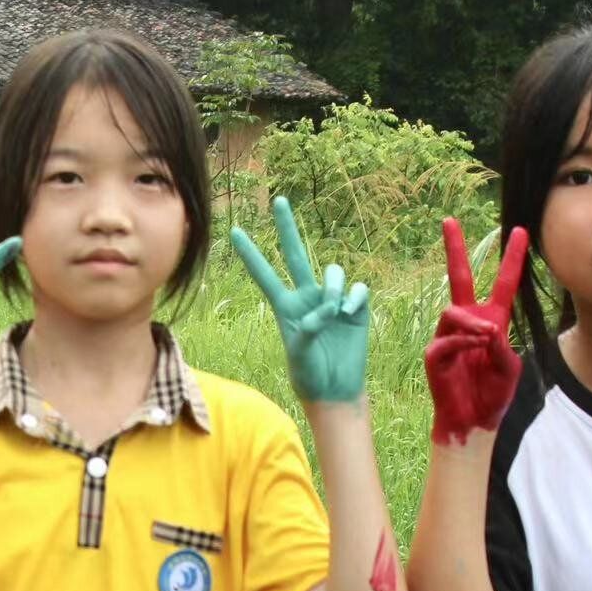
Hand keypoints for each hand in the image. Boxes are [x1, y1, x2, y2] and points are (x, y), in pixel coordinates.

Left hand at [231, 196, 369, 402]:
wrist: (336, 390)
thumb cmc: (310, 377)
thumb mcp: (299, 357)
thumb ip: (305, 333)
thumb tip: (321, 313)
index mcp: (286, 308)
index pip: (264, 276)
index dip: (251, 254)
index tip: (234, 231)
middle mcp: (308, 298)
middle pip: (295, 255)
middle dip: (287, 228)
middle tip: (278, 200)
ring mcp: (332, 301)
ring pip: (333, 272)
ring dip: (334, 286)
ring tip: (335, 311)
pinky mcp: (355, 308)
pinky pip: (357, 289)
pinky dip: (354, 297)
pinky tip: (351, 312)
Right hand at [426, 218, 525, 444]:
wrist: (474, 422)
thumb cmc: (493, 395)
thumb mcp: (510, 367)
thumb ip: (503, 345)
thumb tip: (487, 328)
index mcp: (492, 321)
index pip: (504, 283)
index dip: (512, 258)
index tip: (521, 231)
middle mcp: (469, 323)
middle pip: (460, 277)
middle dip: (454, 249)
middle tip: (449, 221)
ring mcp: (449, 336)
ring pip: (453, 311)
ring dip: (472, 321)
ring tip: (487, 335)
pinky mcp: (435, 354)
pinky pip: (447, 338)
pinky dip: (464, 341)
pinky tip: (476, 346)